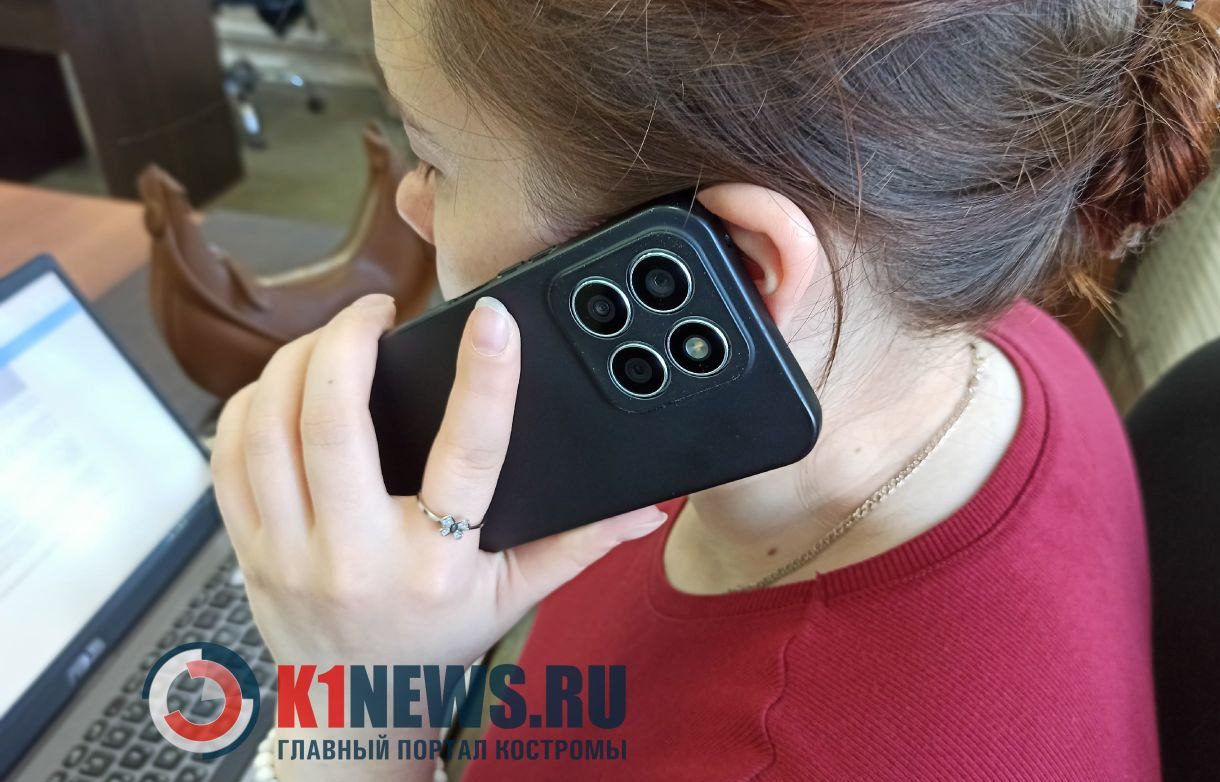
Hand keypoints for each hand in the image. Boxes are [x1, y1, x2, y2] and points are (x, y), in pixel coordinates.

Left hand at [211, 293, 666, 671]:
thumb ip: (577, 545)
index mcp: (435, 564)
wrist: (353, 710)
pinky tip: (285, 382)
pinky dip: (251, 401)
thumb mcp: (514, 596)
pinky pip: (230, 453)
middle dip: (348, 341)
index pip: (467, 457)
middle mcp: (356, 556)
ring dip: (297, 360)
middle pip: (333, 423)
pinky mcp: (247, 548)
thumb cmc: (435, 644)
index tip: (492, 317)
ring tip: (333, 338)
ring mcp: (290, 553)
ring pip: (270, 426)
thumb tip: (645, 509)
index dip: (485, 379)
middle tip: (376, 310)